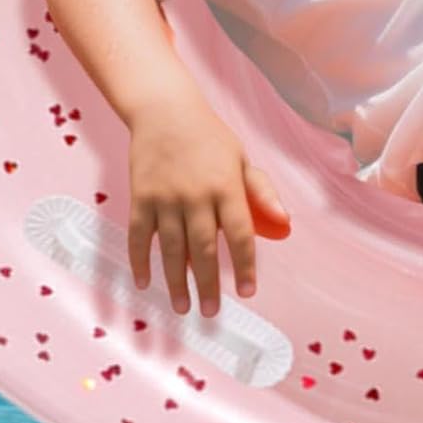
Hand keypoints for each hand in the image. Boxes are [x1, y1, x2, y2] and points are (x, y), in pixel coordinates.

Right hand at [126, 103, 291, 316]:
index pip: (240, 234)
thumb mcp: (241, 159)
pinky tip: (144, 283)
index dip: (244, 265)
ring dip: (176, 281)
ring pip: (170, 249)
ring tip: (182, 307)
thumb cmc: (209, 137)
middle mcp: (196, 196)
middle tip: (211, 312)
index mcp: (226, 186)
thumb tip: (284, 221)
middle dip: (208, 284)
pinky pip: (138, 237)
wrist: (164, 111)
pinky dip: (139, 261)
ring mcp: (165, 198)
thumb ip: (261, 191)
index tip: (248, 290)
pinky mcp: (140, 198)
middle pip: (203, 249)